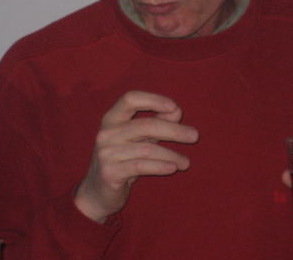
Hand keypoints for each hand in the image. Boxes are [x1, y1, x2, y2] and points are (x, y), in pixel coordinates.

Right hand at [74, 91, 198, 222]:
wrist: (98, 193)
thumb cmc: (124, 159)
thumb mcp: (140, 139)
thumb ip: (157, 123)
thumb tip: (176, 111)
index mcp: (112, 118)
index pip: (130, 98)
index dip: (153, 99)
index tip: (174, 107)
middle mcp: (106, 133)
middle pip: (146, 125)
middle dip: (174, 130)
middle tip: (195, 136)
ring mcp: (106, 153)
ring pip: (147, 149)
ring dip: (171, 155)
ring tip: (186, 162)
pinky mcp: (109, 173)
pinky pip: (141, 166)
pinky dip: (160, 166)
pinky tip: (173, 168)